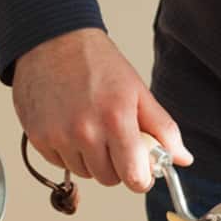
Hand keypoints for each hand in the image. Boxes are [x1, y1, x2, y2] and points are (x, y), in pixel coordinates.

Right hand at [12, 28, 192, 192]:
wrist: (52, 40)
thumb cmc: (97, 64)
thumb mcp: (138, 92)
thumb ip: (163, 129)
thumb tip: (183, 158)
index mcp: (116, 120)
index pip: (134, 178)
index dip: (141, 178)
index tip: (141, 170)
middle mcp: (85, 132)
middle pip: (109, 179)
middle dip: (117, 166)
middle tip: (115, 140)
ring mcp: (58, 136)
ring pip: (85, 173)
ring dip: (91, 160)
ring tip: (91, 128)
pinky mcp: (38, 137)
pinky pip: (61, 164)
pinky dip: (69, 153)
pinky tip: (70, 127)